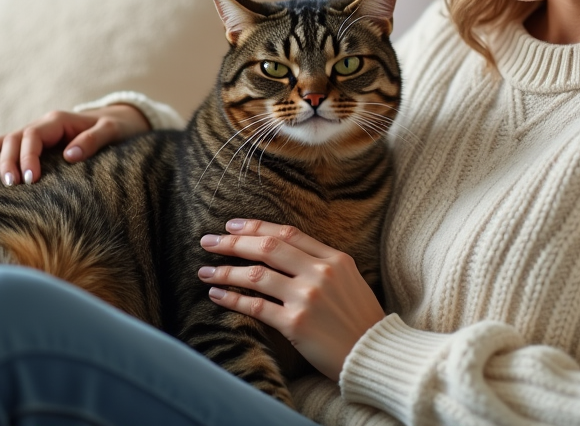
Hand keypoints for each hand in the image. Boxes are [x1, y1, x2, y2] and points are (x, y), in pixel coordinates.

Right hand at [0, 105, 149, 185]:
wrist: (116, 122)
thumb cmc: (115, 127)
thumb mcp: (112, 130)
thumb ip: (94, 140)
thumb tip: (70, 155)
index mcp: (58, 120)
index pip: (34, 135)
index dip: (28, 156)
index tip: (30, 179)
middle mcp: (43, 125)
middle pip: (16, 138)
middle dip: (11, 161)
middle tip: (14, 185)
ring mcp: (35, 134)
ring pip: (7, 142)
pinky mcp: (33, 145)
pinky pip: (6, 146)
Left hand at [198, 219, 384, 380]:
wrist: (374, 353)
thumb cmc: (361, 319)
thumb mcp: (349, 280)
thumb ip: (320, 263)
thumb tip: (282, 251)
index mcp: (334, 258)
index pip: (287, 234)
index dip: (255, 227)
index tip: (232, 225)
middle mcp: (320, 273)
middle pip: (267, 248)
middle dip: (232, 242)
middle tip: (208, 241)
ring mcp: (307, 298)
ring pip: (256, 275)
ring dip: (225, 272)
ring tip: (205, 271)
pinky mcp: (296, 324)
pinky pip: (256, 307)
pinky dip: (232, 299)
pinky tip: (216, 295)